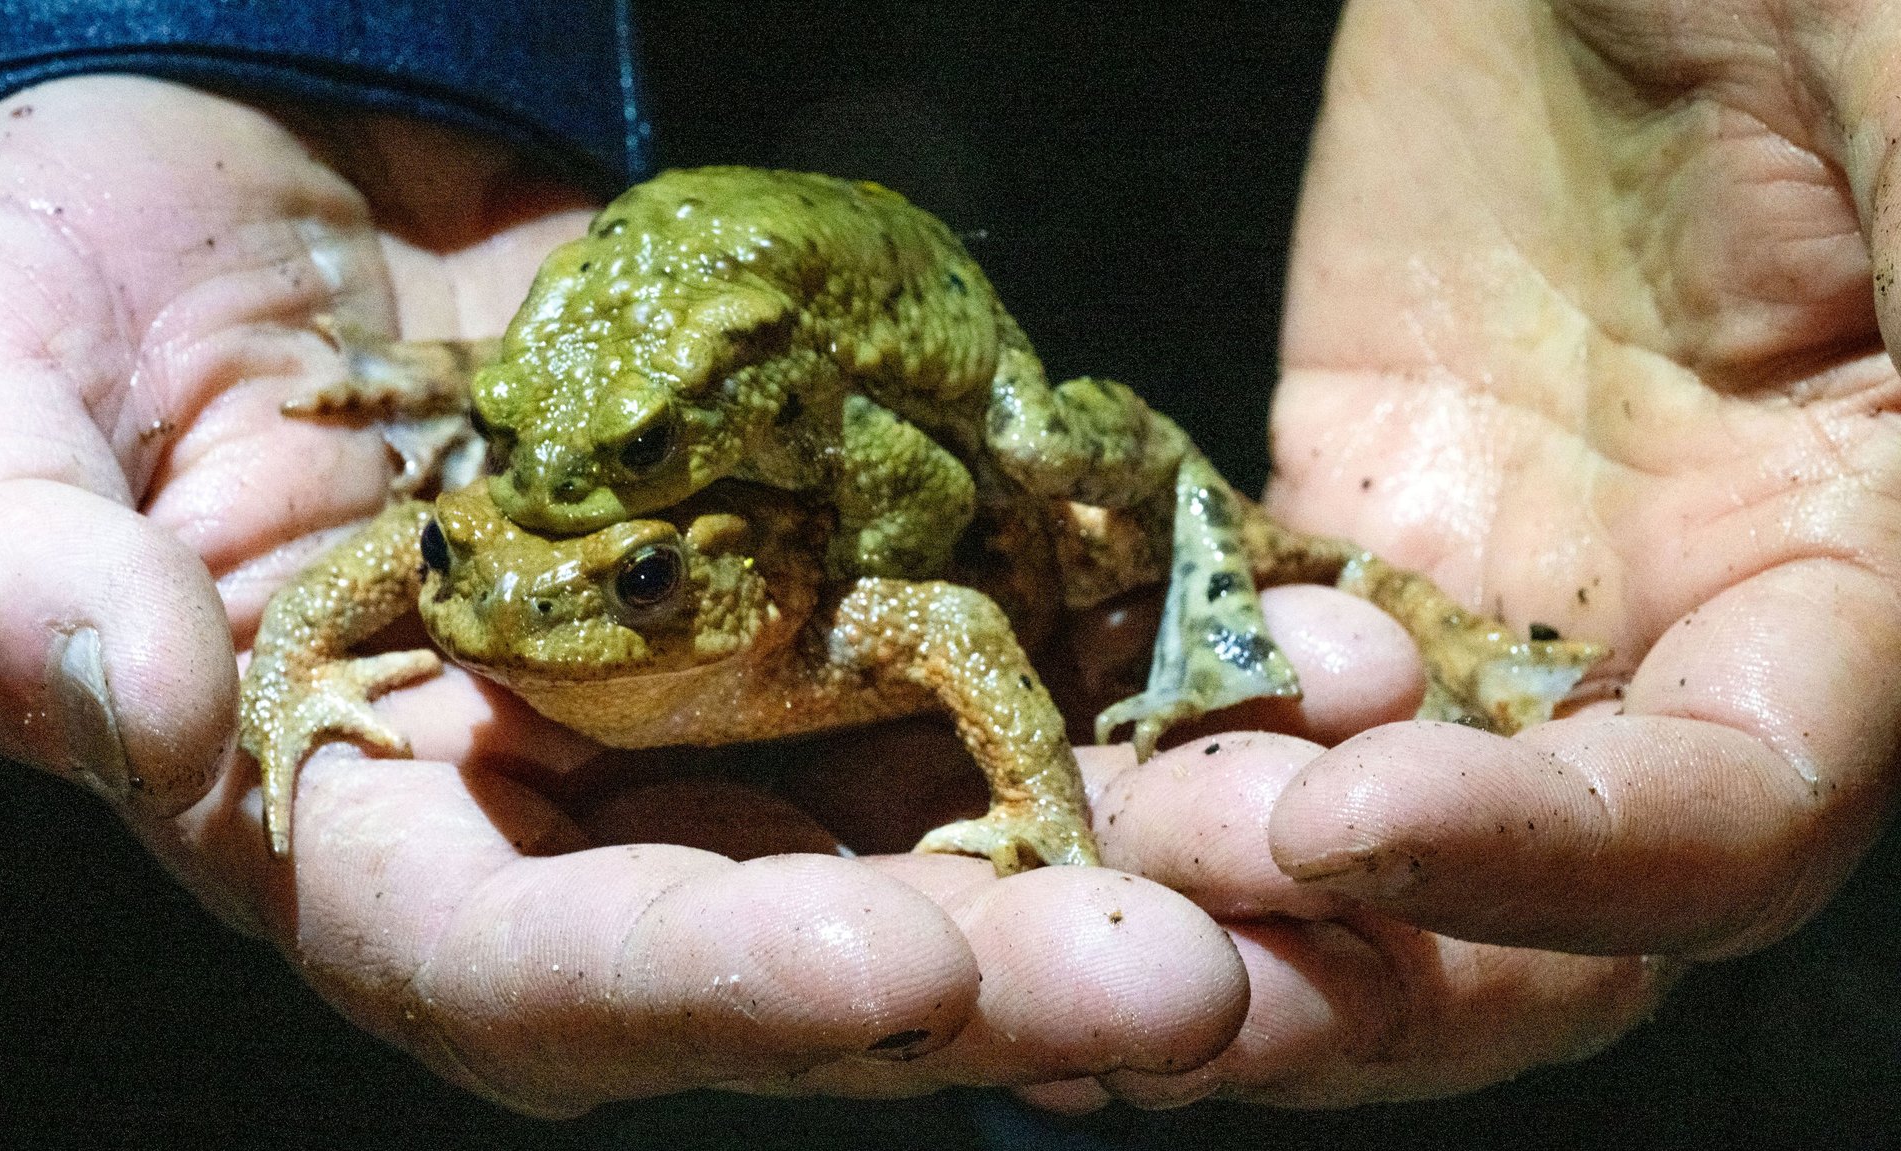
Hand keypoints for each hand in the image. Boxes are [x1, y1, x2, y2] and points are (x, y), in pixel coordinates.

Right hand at [0, 76, 1249, 1116]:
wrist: (251, 153)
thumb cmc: (64, 279)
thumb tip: (118, 700)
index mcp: (364, 825)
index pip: (531, 966)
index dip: (707, 984)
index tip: (895, 972)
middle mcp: (577, 799)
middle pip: (793, 926)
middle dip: (993, 969)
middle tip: (1206, 985)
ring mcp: (722, 685)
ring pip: (944, 802)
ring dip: (1134, 841)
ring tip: (1326, 831)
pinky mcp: (828, 559)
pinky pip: (1003, 623)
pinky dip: (1148, 651)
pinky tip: (1307, 655)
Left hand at [1164, 0, 1900, 1102]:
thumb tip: (1896, 569)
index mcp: (1851, 567)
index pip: (1726, 816)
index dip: (1557, 866)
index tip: (1343, 820)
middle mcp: (1669, 621)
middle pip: (1533, 908)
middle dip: (1357, 964)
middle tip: (1160, 959)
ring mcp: (1487, 578)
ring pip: (1362, 819)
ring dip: (1215, 883)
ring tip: (1054, 882)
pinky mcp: (1335, 507)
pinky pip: (1231, 668)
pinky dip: (1142, 739)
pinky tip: (1020, 776)